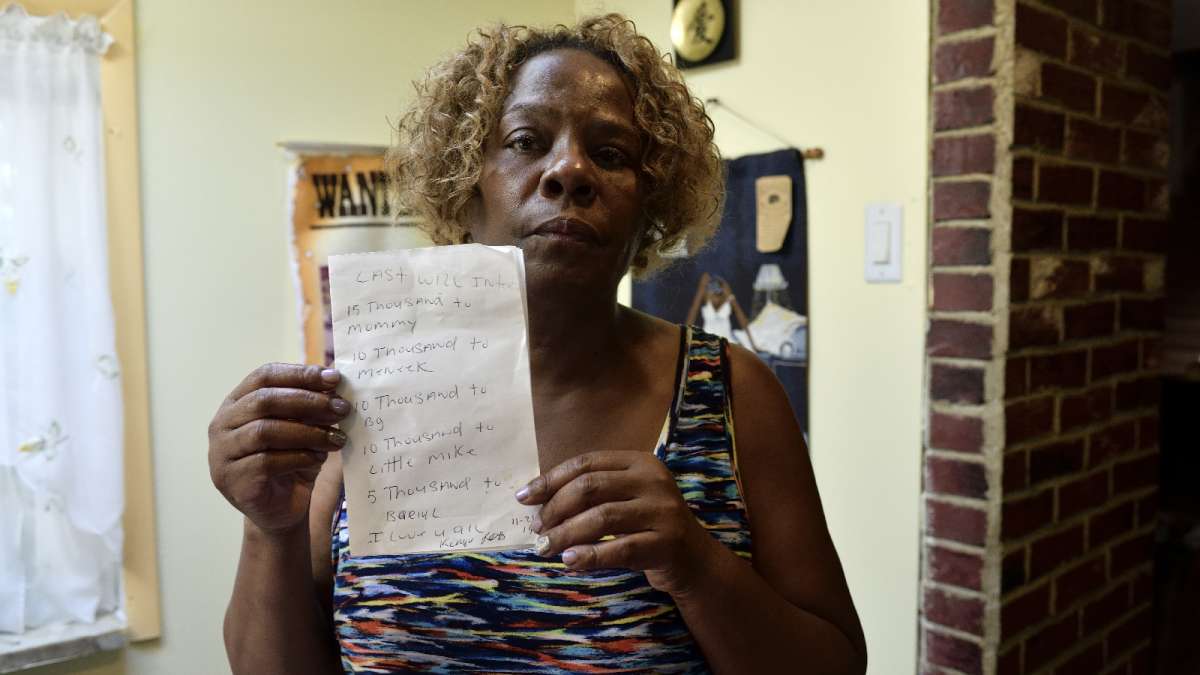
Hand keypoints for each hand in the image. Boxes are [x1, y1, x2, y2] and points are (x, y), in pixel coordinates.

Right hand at [208, 363, 349, 533]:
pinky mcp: (232, 480)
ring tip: (336, 438)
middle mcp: (222, 425)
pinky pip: (267, 462)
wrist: (281, 510)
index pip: (264, 376)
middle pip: (264, 400)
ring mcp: (222, 453)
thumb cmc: (292, 461)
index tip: (333, 379)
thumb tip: (335, 377)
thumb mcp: (304, 427)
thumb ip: (312, 404)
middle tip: (341, 409)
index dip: (299, 374)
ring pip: (265, 431)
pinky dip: (299, 457)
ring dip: (308, 432)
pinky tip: (319, 458)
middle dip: (309, 401)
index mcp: (237, 403)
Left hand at [516, 451, 723, 596]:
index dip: (551, 479)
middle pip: (591, 487)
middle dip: (556, 507)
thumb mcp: (626, 499)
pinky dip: (590, 555)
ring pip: (602, 517)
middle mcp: (654, 481)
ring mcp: (663, 511)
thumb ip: (593, 492)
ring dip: (566, 533)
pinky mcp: (667, 543)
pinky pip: (620, 549)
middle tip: (537, 528)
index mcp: (640, 463)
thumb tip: (536, 499)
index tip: (524, 497)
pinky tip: (570, 560)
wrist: (693, 559)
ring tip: (545, 547)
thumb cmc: (647, 526)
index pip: (586, 464)